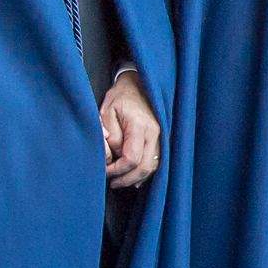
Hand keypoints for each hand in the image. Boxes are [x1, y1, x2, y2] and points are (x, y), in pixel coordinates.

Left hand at [100, 68, 161, 186]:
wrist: (138, 85)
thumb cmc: (120, 98)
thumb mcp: (106, 112)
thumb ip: (108, 136)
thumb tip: (112, 156)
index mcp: (139, 126)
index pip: (131, 158)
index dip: (117, 170)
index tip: (105, 170)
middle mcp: (154, 133)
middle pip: (145, 167)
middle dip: (127, 179)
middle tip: (113, 183)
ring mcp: (161, 136)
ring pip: (153, 166)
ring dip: (137, 177)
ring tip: (121, 181)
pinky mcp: (162, 139)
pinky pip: (156, 161)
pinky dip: (145, 171)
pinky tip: (135, 177)